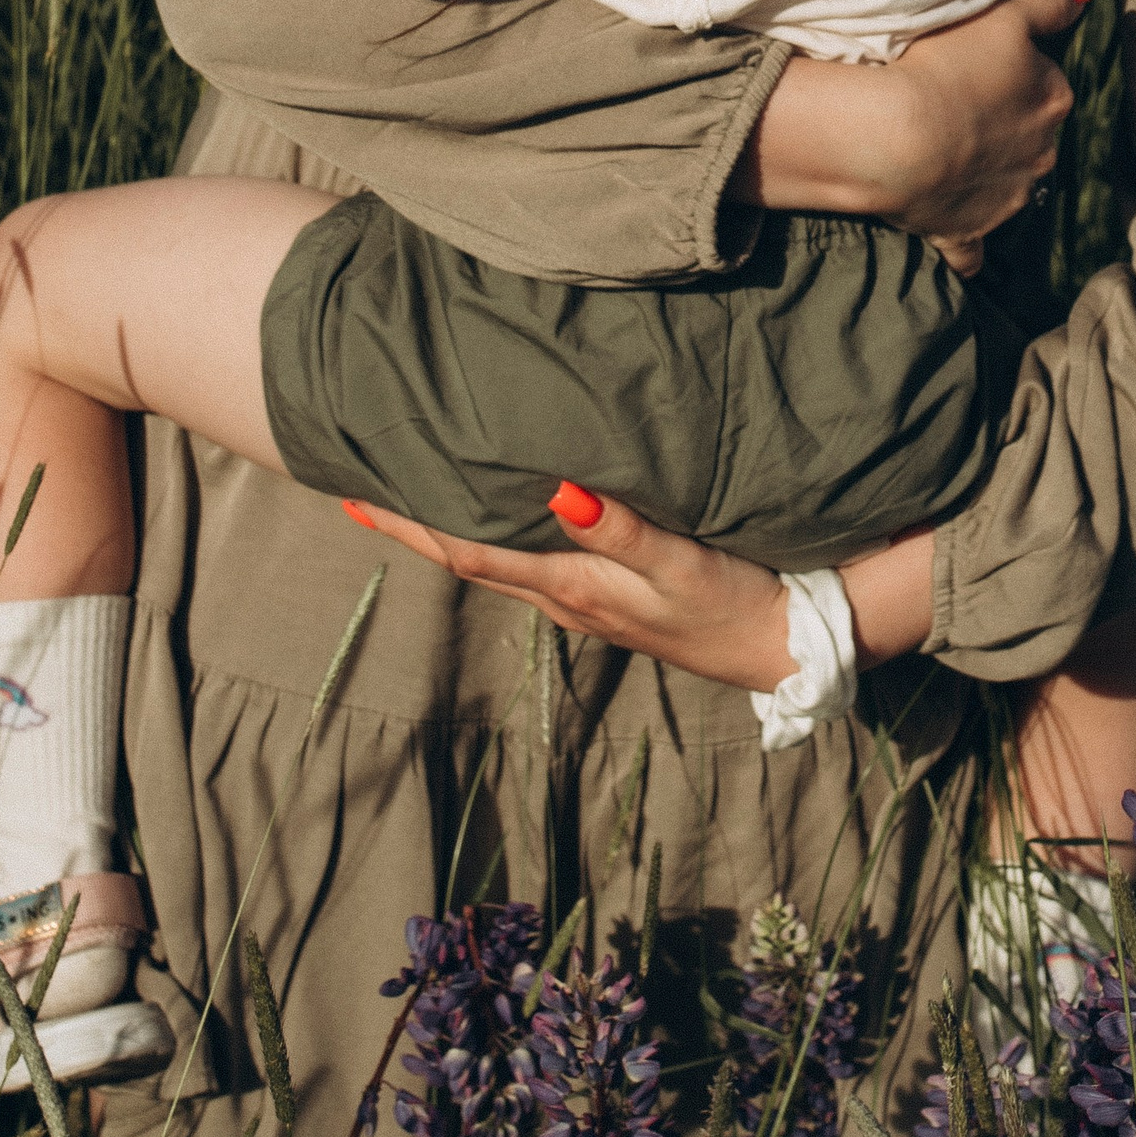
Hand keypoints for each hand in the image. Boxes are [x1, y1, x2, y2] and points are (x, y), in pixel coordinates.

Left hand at [339, 486, 799, 691]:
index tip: (354, 496)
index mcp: (569, 586)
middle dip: (412, 528)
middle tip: (358, 489)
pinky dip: (494, 536)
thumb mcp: (678, 565)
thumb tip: (557, 493)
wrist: (780, 647)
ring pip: (496, 561)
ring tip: (413, 498)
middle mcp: (563, 599)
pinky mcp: (607, 597)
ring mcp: (583, 602)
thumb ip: (620, 531)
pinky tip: (500, 515)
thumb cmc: (731, 602)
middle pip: (467, 557)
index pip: (466, 551)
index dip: (409, 525)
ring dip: (449, 532)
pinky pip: (529, 561)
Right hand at [887, 0, 1083, 241]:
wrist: (901, 136)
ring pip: (1006, 185)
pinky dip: (969, 250)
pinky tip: (961, 248)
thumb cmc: (950, 65)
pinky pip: (972, 250)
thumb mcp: (1003, 17)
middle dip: (1004, 128)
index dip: (1014, 76)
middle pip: (1029, 136)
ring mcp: (1007, 198)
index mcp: (1053, 100)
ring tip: (944, 157)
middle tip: (959, 109)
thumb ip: (1047, 4)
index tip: (980, 69)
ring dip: (985, 176)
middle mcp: (1042, 153)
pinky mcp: (967, 232)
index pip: (1045, 84)